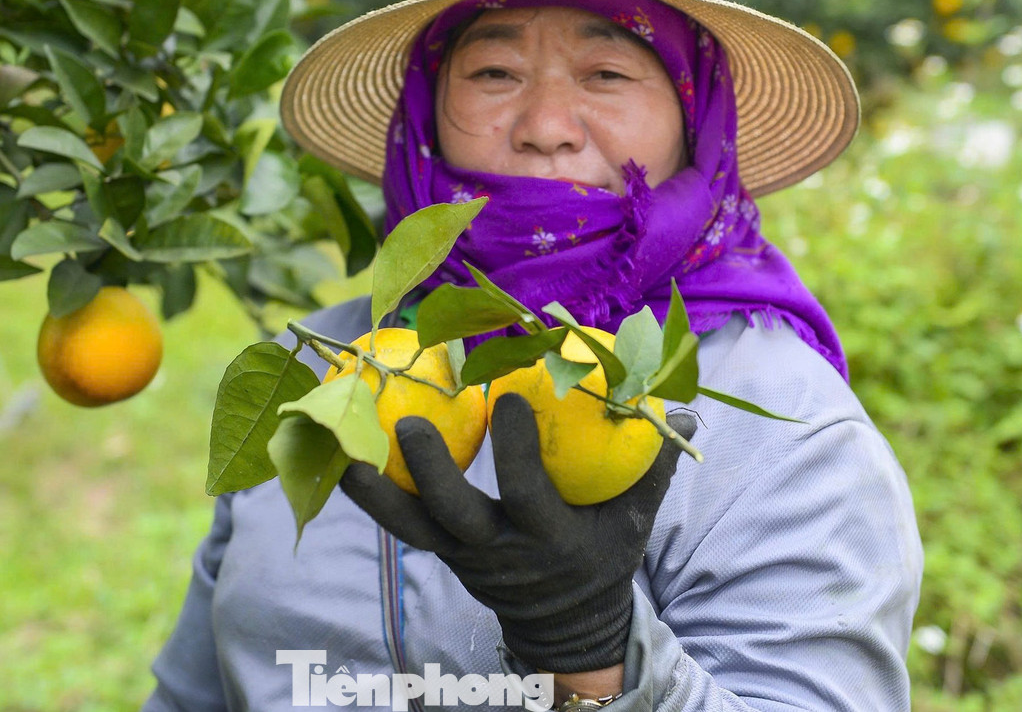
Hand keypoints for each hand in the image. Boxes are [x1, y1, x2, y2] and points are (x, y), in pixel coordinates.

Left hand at [340, 393, 696, 672]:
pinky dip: (372, 494)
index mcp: (549, 540)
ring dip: (375, 490)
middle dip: (430, 472)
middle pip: (454, 517)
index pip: (527, 495)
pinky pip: (400, 524)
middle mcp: (498, 553)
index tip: (508, 398)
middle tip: (408, 420)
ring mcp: (462, 556)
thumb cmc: (602, 554)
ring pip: (410, 527)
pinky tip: (342, 457)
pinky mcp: (440, 553)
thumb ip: (652, 467)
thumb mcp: (634, 521)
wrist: (565, 624)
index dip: (516, 451)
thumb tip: (679, 409)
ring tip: (343, 448)